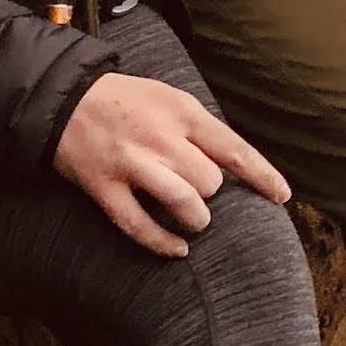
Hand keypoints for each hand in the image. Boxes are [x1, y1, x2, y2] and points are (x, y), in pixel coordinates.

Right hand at [53, 72, 288, 254]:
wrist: (64, 97)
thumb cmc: (127, 100)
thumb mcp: (170, 98)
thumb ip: (200, 128)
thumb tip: (235, 163)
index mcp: (183, 112)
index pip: (235, 149)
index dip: (263, 177)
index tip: (282, 197)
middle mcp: (160, 137)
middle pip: (210, 182)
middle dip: (211, 193)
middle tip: (198, 190)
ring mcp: (131, 163)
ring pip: (183, 203)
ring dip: (196, 219)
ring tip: (194, 219)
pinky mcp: (104, 186)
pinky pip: (140, 225)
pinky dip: (163, 243)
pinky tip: (178, 248)